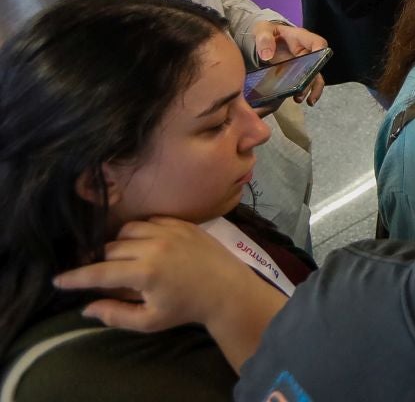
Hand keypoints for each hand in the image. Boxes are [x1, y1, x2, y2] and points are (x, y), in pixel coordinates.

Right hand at [52, 217, 255, 333]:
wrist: (227, 289)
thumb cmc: (186, 308)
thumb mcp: (149, 321)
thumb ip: (115, 314)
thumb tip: (86, 308)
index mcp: (145, 272)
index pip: (99, 272)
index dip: (75, 277)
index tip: (59, 280)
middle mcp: (154, 246)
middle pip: (110, 248)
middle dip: (100, 262)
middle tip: (100, 274)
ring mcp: (169, 230)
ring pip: (127, 230)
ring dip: (119, 244)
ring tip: (123, 260)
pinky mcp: (182, 223)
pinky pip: (149, 220)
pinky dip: (140, 231)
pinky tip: (144, 245)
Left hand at [251, 21, 327, 104]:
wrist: (263, 40)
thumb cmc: (266, 32)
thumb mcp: (262, 30)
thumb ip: (264, 39)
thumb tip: (267, 56)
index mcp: (301, 38)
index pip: (317, 42)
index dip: (321, 52)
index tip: (316, 63)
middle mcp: (306, 51)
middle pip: (317, 65)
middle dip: (311, 79)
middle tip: (300, 91)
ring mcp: (303, 63)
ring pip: (315, 76)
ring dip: (311, 89)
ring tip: (300, 99)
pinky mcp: (297, 73)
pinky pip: (306, 83)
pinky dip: (307, 92)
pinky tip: (304, 101)